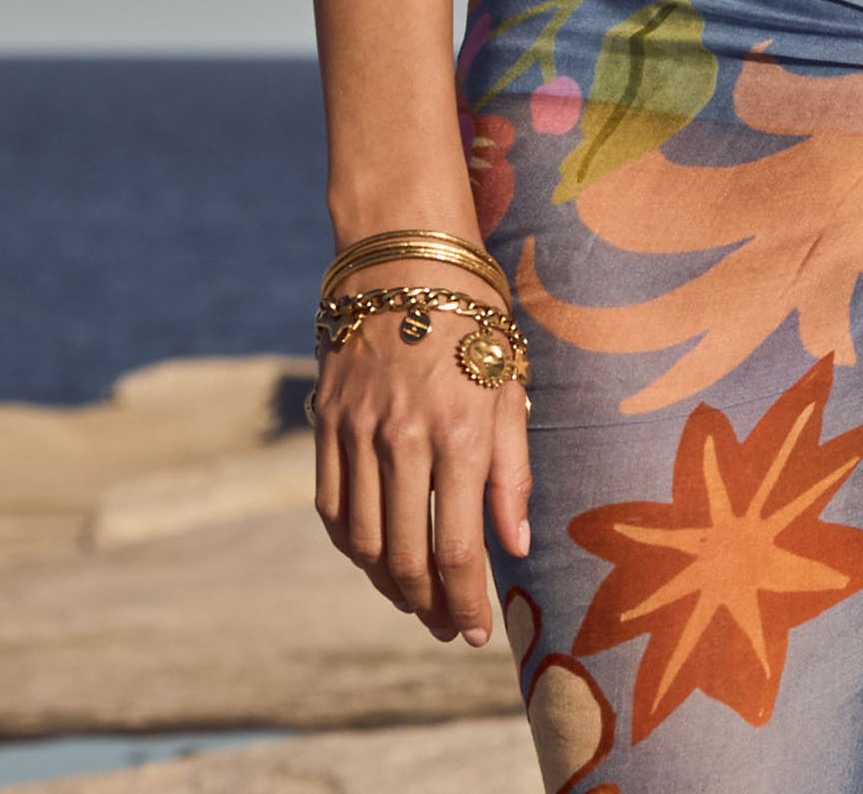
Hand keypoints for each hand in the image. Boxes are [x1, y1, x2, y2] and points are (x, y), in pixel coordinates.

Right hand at [312, 266, 530, 645]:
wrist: (406, 253)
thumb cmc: (474, 318)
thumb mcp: (511, 386)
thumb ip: (513, 472)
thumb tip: (513, 549)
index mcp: (460, 432)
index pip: (456, 548)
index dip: (466, 602)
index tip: (476, 632)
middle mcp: (402, 439)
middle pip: (406, 556)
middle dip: (429, 607)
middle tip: (448, 628)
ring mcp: (356, 432)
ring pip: (363, 542)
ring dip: (388, 583)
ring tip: (415, 599)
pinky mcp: (326, 422)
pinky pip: (331, 506)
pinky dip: (351, 544)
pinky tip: (374, 557)